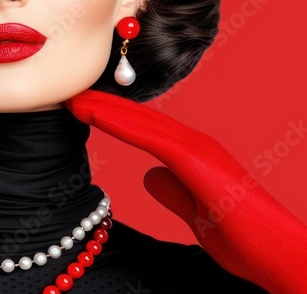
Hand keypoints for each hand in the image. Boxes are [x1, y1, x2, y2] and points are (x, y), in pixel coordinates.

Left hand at [64, 90, 306, 293]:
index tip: (82, 109)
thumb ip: (173, 192)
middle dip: (104, 105)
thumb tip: (150, 176)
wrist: (277, 252)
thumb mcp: (194, 212)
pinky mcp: (199, 162)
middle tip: (69, 94)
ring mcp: (200, 150)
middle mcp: (196, 146)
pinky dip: (122, 124)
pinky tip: (96, 116)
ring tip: (73, 99)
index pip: (145, 130)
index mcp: (193, 157)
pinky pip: (152, 139)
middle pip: (141, 119)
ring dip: (106, 108)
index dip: (113, 117)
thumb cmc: (244, 236)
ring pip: (143, 122)